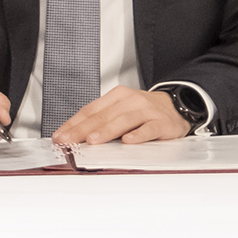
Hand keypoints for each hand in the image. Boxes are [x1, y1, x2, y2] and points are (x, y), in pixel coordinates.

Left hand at [50, 87, 190, 145]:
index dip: (73, 124)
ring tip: (92, 141)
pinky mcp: (161, 122)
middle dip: (82, 130)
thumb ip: (101, 121)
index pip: (90, 110)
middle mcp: (131, 100)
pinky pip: (148, 128)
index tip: (59, 136)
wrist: (178, 107)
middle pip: (103, 116)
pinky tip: (128, 141)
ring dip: (106, 131)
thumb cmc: (144, 112)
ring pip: (123, 120)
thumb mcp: (121, 110)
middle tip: (68, 140)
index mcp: (117, 96)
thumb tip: (75, 136)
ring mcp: (147, 110)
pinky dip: (138, 135)